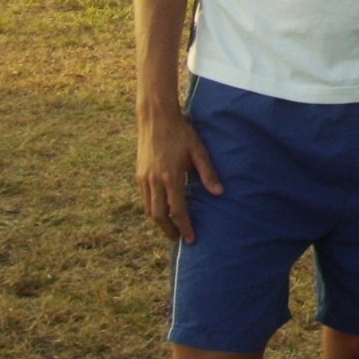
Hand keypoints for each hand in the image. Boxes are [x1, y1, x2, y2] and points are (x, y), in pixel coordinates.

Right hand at [135, 101, 221, 243]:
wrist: (156, 119)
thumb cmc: (181, 133)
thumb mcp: (198, 151)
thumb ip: (208, 173)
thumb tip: (220, 193)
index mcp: (171, 177)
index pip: (177, 211)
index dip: (184, 227)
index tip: (191, 238)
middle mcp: (154, 181)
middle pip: (159, 216)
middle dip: (169, 230)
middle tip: (179, 239)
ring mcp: (144, 178)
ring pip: (149, 209)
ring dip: (159, 222)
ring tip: (171, 228)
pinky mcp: (139, 174)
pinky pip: (144, 198)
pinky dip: (152, 209)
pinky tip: (161, 210)